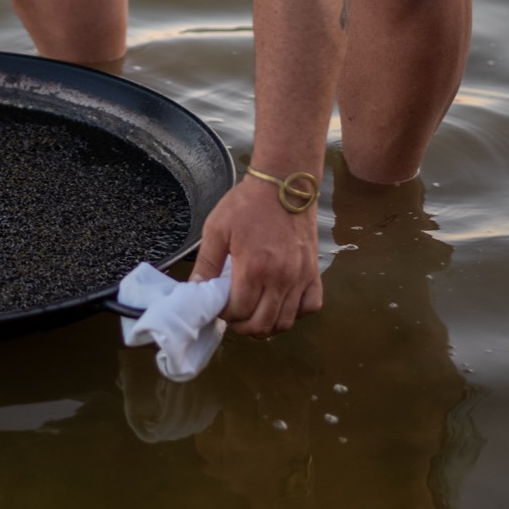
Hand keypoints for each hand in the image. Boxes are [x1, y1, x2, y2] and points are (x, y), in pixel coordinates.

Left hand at [191, 176, 323, 336]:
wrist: (285, 183)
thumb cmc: (248, 203)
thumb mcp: (217, 228)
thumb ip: (206, 263)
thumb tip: (194, 289)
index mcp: (254, 268)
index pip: (239, 312)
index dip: (224, 314)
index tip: (218, 305)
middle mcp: (280, 278)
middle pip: (263, 324)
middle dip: (243, 326)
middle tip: (233, 314)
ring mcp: (300, 277)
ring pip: (286, 322)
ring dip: (267, 324)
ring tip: (254, 312)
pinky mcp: (313, 272)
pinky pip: (311, 306)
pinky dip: (296, 312)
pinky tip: (281, 302)